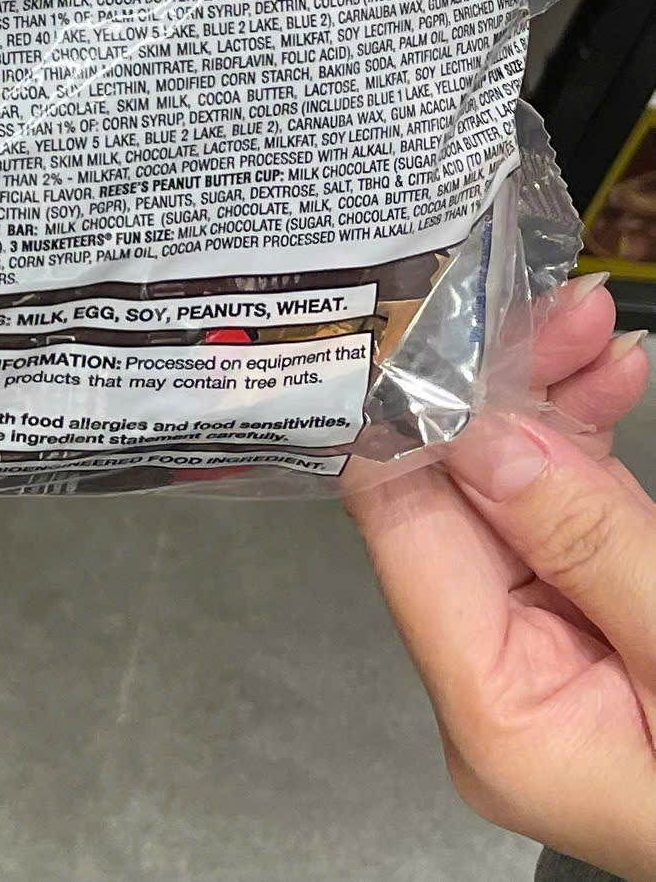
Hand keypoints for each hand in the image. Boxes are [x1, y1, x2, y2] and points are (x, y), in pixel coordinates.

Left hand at [351, 273, 655, 877]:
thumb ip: (588, 546)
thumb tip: (486, 436)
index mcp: (494, 714)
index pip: (405, 527)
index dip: (414, 413)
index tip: (438, 320)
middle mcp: (498, 687)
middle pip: (457, 499)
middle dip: (496, 389)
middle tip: (548, 302)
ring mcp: (549, 660)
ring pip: (515, 496)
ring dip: (549, 400)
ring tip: (588, 319)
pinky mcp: (603, 638)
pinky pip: (570, 526)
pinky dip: (588, 450)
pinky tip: (609, 377)